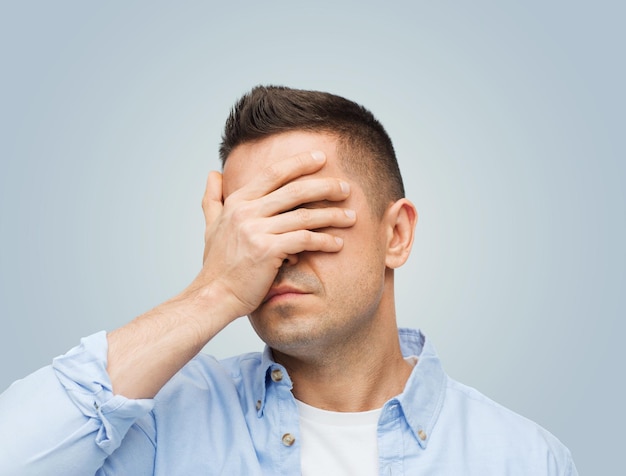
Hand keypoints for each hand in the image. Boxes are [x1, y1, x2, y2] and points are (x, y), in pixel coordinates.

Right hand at [188, 150, 356, 323]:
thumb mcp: (211, 226)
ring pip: (303, 216)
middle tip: (346, 188)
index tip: (321, 157)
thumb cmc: (217, 265)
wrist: (214, 295)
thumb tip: (213, 174)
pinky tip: (338, 243)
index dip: (299, 163)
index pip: (273, 173)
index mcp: (237, 202)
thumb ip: (213, 198)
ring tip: (351, 216)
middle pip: (294, 191)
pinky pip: (304, 240)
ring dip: (332, 215)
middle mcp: (246, 212)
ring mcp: (256, 230)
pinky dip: (323, 241)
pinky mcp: (267, 251)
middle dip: (325, 187)